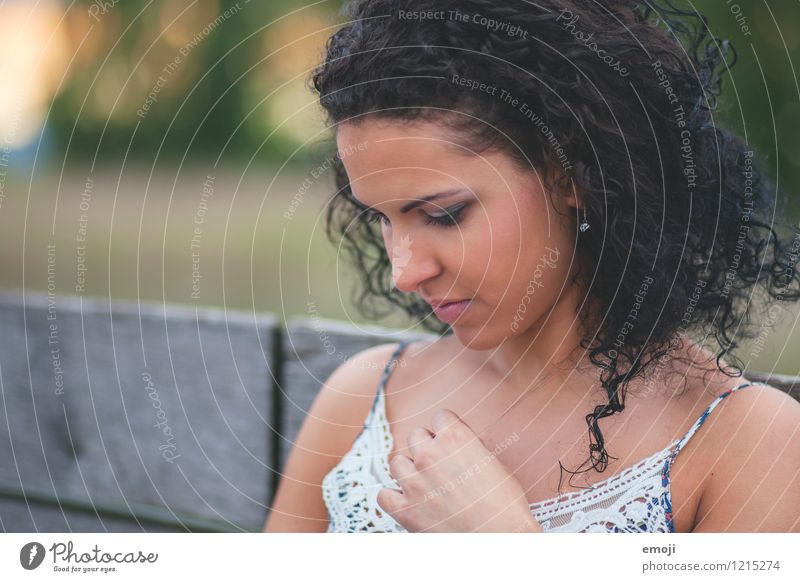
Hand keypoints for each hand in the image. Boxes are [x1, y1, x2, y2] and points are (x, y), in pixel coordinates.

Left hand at [376, 409, 543, 531]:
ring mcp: (414, 481)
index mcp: (455, 438)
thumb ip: (469, 448)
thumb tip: (458, 446)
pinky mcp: (405, 508)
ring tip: (422, 483)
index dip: (446, 430)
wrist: (502, 538)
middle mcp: (430, 455)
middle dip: (426, 448)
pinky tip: (406, 501)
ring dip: (408, 470)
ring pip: (397, 462)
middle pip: (415, 436)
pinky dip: (393, 498)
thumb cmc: (505, 505)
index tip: (450, 441)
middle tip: (439, 464)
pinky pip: (384, 495)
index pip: (439, 417)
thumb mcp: (492, 462)